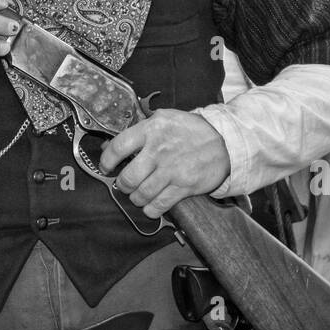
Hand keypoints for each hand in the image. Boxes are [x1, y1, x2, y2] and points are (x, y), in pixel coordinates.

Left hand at [98, 109, 230, 218]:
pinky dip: (151, 209)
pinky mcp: (184, 186)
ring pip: (141, 194)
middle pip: (128, 177)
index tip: (106, 167)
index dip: (107, 161)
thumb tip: (109, 146)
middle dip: (122, 185)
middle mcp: (159, 150)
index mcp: (151, 129)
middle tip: (124, 184)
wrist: (223, 141)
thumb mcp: (163, 119)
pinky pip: (159, 205)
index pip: (119, 147)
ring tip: (137, 195)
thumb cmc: (190, 129)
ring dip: (136, 198)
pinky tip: (150, 206)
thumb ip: (139, 130)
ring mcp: (171, 170)